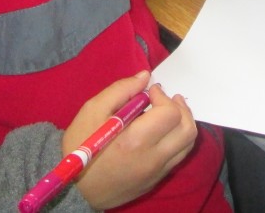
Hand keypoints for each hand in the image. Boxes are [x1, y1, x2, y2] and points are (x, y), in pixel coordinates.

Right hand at [70, 73, 196, 209]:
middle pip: (187, 130)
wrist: (76, 188)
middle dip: (181, 108)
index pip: (170, 114)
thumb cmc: (81, 147)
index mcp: (135, 141)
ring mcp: (156, 172)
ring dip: (183, 122)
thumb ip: (121, 90)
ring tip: (168, 111)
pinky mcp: (156, 180)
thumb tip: (145, 76)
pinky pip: (179, 156)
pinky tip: (164, 130)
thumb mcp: (92, 111)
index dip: (163, 97)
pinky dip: (178, 139)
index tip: (150, 92)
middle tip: (166, 99)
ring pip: (188, 144)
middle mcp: (152, 159)